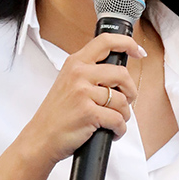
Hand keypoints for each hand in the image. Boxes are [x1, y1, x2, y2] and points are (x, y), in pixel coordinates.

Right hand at [17, 34, 145, 163]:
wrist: (40, 138)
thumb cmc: (56, 115)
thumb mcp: (67, 83)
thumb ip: (88, 73)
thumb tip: (117, 75)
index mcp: (75, 63)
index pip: (105, 42)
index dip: (127, 44)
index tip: (138, 52)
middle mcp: (79, 74)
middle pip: (121, 74)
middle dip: (130, 92)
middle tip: (126, 102)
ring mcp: (83, 93)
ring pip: (122, 100)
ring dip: (124, 115)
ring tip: (113, 121)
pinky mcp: (89, 113)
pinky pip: (118, 119)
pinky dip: (119, 129)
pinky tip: (111, 132)